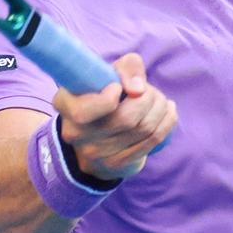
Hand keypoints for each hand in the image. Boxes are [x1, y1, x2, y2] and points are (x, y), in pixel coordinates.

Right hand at [53, 53, 177, 181]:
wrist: (95, 136)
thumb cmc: (102, 93)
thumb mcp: (107, 73)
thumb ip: (125, 68)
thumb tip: (138, 89)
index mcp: (65, 104)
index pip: (84, 111)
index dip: (108, 98)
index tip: (118, 87)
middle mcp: (75, 133)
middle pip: (126, 118)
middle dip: (149, 97)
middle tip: (149, 91)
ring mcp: (95, 153)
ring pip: (143, 128)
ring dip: (160, 108)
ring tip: (160, 100)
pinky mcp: (116, 164)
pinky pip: (152, 140)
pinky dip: (167, 122)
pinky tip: (168, 111)